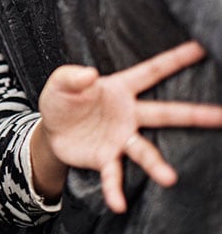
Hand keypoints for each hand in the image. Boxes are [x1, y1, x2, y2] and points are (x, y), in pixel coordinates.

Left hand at [36, 40, 221, 212]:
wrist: (51, 131)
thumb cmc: (63, 101)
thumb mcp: (60, 83)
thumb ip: (71, 76)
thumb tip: (89, 74)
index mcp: (119, 89)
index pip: (150, 72)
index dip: (175, 60)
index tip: (201, 49)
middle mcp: (128, 115)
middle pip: (165, 114)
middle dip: (195, 115)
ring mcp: (120, 139)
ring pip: (144, 151)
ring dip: (156, 165)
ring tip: (170, 178)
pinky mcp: (106, 158)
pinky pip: (113, 175)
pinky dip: (115, 189)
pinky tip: (119, 203)